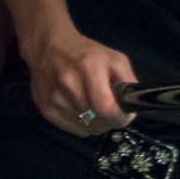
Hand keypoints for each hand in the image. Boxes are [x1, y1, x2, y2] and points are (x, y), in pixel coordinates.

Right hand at [21, 23, 137, 137]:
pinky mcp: (46, 110)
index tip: (125, 115)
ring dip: (96, 123)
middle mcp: (69, 85)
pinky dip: (83, 124)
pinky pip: (74, 130)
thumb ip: (128, 81)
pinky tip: (81, 109)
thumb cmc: (86, 53)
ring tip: (94, 106)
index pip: (105, 107)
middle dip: (110, 120)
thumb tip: (133, 105)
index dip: (119, 117)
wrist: (48, 47)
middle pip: (97, 121)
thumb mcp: (115, 58)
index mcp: (89, 68)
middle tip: (111, 109)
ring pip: (87, 129)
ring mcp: (55, 99)